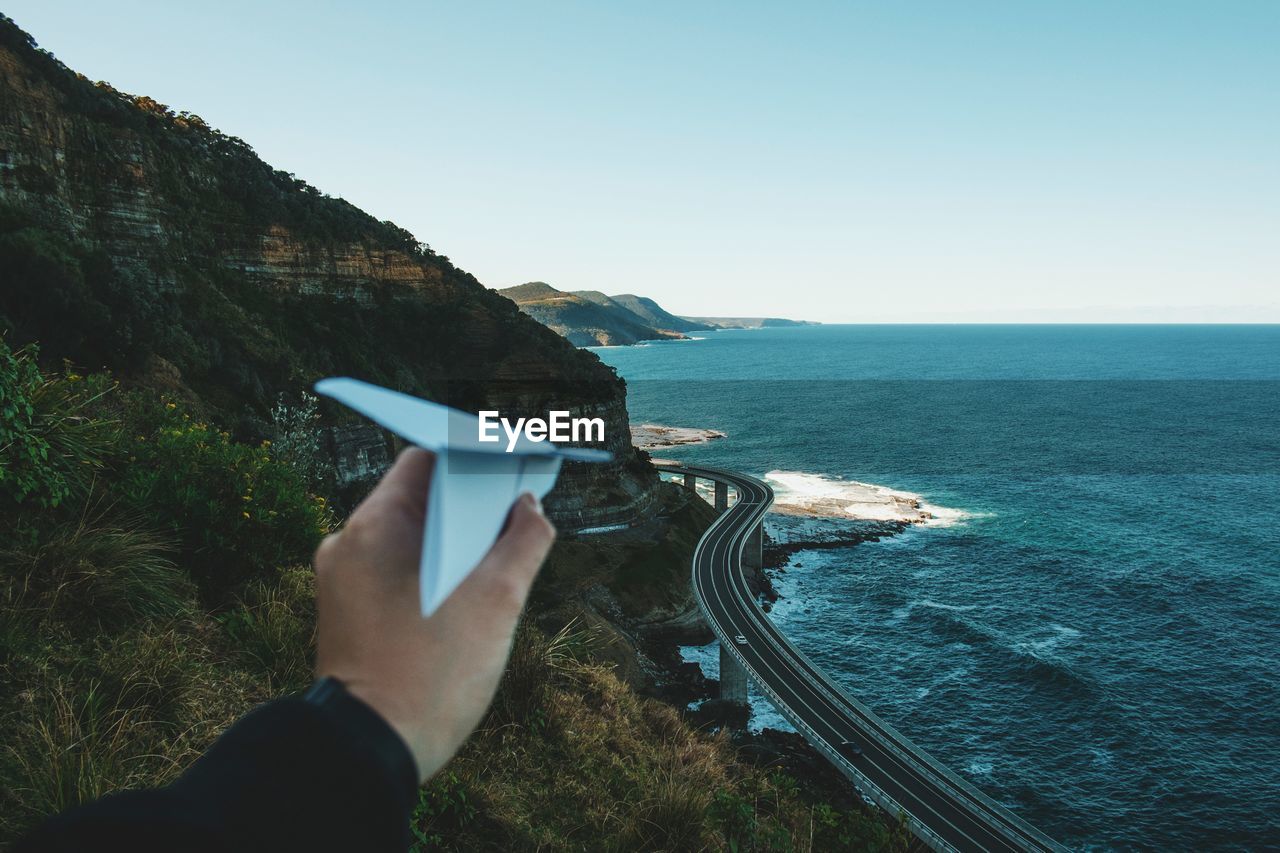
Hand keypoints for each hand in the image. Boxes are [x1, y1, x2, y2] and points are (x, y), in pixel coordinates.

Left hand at [313, 447, 555, 782]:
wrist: (370, 754)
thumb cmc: (431, 676)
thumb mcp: (497, 602)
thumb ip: (524, 541)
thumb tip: (531, 508)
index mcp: (375, 526)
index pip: (425, 460)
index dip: (473, 457)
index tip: (512, 470)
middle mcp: (348, 545)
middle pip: (418, 500)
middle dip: (470, 506)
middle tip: (516, 516)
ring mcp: (343, 582)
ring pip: (409, 539)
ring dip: (453, 543)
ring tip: (497, 561)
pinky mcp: (348, 615)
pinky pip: (395, 573)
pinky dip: (431, 573)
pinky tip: (465, 598)